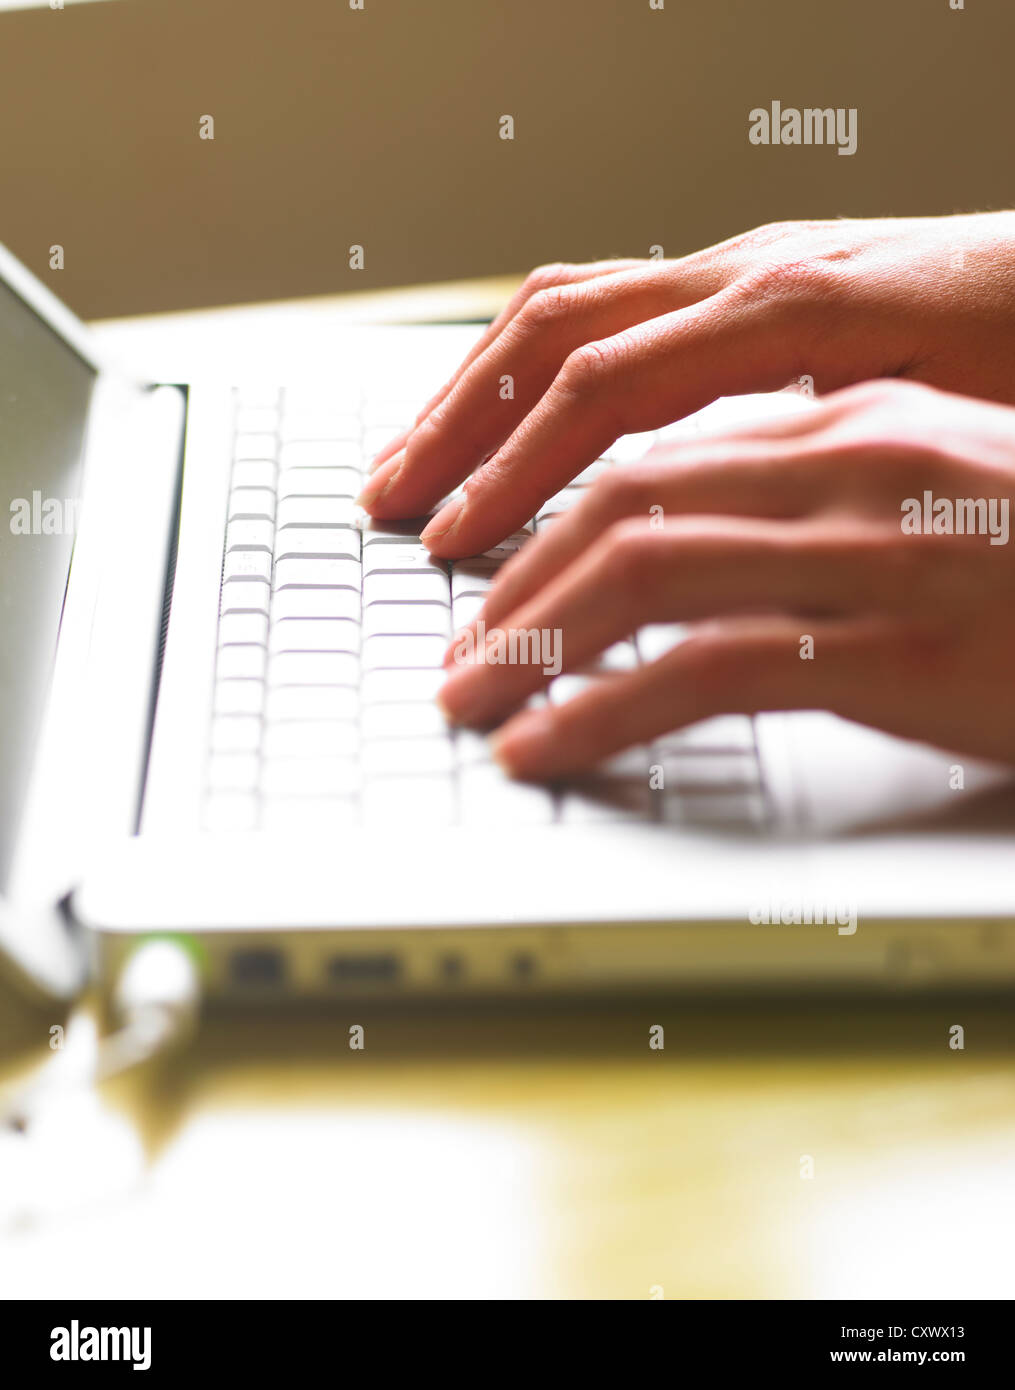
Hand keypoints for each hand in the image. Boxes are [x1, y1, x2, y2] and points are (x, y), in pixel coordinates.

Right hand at [358, 213, 1014, 557]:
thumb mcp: (949, 428)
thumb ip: (825, 456)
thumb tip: (715, 518)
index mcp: (790, 307)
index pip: (603, 387)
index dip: (514, 470)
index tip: (457, 545)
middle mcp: (749, 270)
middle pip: (554, 331)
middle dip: (457, 423)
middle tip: (388, 501)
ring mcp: (743, 267)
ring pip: (567, 306)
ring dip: (475, 388)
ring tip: (413, 462)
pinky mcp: (748, 283)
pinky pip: (612, 307)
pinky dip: (536, 371)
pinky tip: (511, 424)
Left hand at [436, 381, 1014, 777]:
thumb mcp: (922, 508)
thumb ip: (807, 502)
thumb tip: (678, 534)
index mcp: (852, 424)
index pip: (650, 448)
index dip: (542, 514)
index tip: (480, 573)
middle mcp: (852, 465)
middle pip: (624, 501)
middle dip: (514, 583)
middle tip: (456, 653)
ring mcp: (876, 550)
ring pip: (644, 569)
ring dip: (532, 642)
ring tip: (472, 703)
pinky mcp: (897, 645)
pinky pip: (705, 668)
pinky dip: (602, 709)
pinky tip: (549, 747)